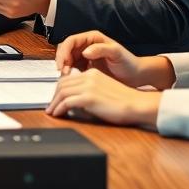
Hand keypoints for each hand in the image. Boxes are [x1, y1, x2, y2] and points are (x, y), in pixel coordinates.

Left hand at [46, 68, 161, 127]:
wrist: (137, 104)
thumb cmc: (125, 102)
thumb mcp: (104, 90)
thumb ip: (91, 91)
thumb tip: (77, 101)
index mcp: (93, 74)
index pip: (69, 79)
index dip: (59, 90)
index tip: (56, 98)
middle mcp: (89, 77)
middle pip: (62, 84)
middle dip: (54, 96)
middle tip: (51, 106)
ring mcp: (88, 86)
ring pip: (62, 92)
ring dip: (54, 103)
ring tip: (52, 112)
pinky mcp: (89, 97)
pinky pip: (67, 102)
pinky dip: (59, 109)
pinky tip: (58, 114)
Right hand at [52, 31, 174, 88]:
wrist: (136, 76)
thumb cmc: (129, 63)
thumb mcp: (117, 54)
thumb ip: (101, 49)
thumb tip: (85, 52)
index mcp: (92, 38)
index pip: (71, 41)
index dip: (63, 52)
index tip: (63, 65)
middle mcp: (86, 45)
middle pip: (66, 50)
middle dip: (61, 60)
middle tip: (63, 74)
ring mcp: (85, 56)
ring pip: (67, 59)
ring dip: (64, 68)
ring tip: (66, 79)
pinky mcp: (85, 66)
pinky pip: (72, 68)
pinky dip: (69, 74)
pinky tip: (71, 81)